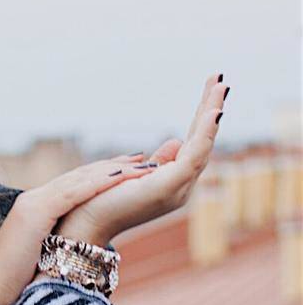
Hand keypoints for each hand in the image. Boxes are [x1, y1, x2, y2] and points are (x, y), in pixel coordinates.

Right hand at [0, 152, 161, 304]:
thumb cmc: (11, 282)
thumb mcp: (38, 255)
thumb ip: (55, 244)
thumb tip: (75, 250)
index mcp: (35, 208)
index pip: (74, 184)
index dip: (101, 175)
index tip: (127, 170)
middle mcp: (34, 199)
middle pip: (80, 175)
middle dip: (112, 165)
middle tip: (142, 158)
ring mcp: (34, 203)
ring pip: (81, 179)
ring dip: (113, 171)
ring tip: (141, 164)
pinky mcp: (37, 213)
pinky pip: (74, 193)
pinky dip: (99, 183)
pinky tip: (121, 177)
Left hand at [55, 74, 226, 247]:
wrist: (84, 224)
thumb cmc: (103, 200)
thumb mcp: (135, 173)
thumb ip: (159, 161)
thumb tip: (177, 140)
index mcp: (173, 182)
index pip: (193, 143)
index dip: (202, 118)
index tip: (210, 89)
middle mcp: (181, 186)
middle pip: (202, 142)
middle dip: (212, 109)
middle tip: (221, 79)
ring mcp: (177, 188)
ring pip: (203, 145)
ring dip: (212, 115)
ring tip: (221, 87)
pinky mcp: (168, 187)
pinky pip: (193, 156)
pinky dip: (204, 133)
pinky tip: (212, 112)